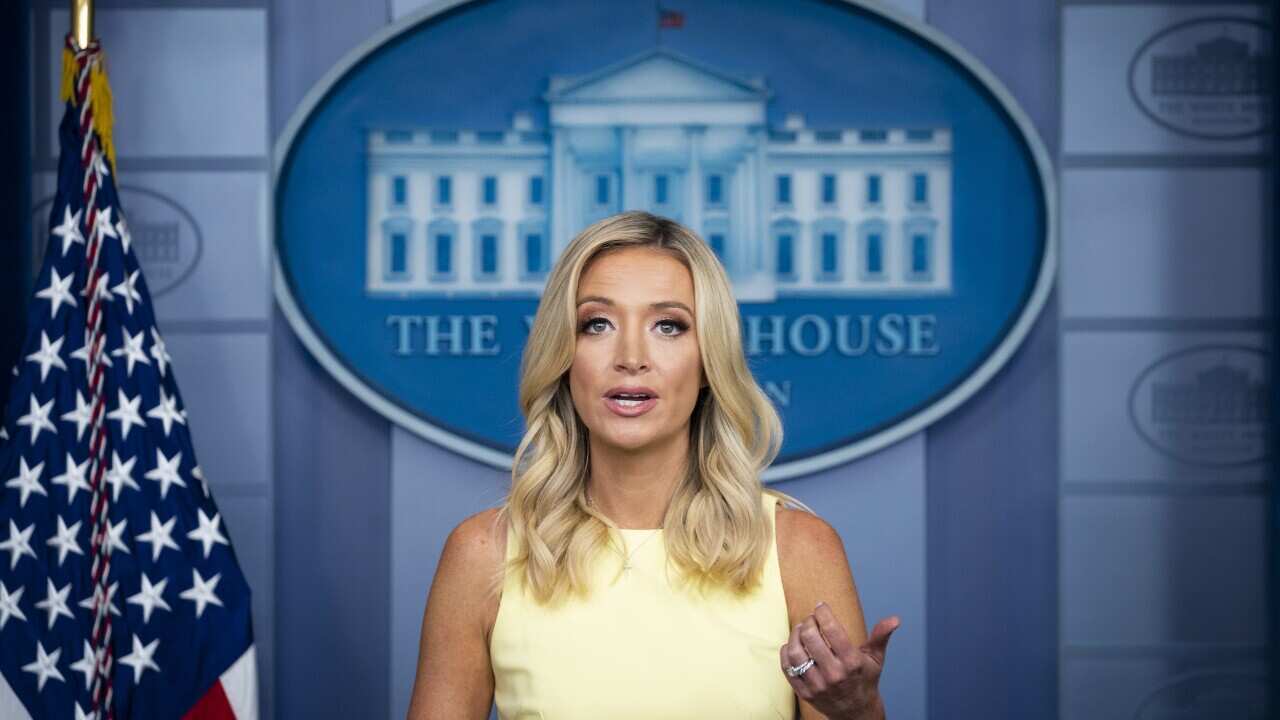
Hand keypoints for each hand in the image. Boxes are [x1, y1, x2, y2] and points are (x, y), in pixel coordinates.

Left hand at [779, 603, 899, 719]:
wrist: (856, 714)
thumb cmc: (865, 681)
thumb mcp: (875, 659)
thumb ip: (881, 636)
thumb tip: (895, 619)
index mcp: (852, 663)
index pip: (832, 630)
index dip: (823, 613)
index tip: (820, 606)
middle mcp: (834, 674)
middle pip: (811, 638)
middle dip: (808, 622)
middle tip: (810, 619)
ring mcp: (818, 685)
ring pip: (796, 652)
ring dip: (794, 635)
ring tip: (800, 630)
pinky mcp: (805, 693)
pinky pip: (787, 668)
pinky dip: (786, 653)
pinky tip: (792, 645)